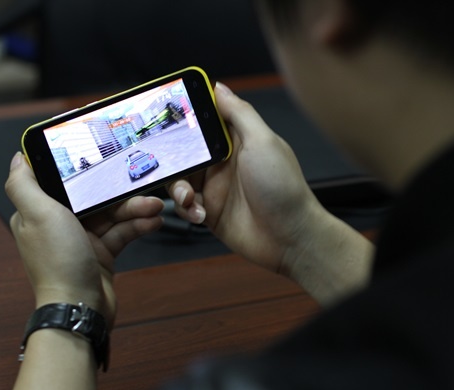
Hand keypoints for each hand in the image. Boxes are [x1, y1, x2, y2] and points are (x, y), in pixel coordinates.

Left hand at [5, 152, 163, 325]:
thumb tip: (18, 158)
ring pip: (111, 214)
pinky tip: (153, 222)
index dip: (84, 170)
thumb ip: (24, 185)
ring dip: (134, 209)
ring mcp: (82, 240)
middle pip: (92, 197)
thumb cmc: (58, 263)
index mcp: (39, 212)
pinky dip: (137, 226)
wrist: (81, 308)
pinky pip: (121, 232)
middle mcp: (59, 224)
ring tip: (154, 207)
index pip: (63, 182)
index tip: (105, 157)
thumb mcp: (37, 215)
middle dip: (118, 192)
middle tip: (140, 184)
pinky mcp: (101, 253)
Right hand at [168, 83, 321, 273]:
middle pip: (183, 152)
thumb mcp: (262, 142)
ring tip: (189, 198)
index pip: (203, 121)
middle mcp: (222, 161)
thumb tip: (219, 87)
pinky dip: (186, 209)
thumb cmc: (283, 187)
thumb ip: (239, 113)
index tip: (163, 117)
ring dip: (178, 188)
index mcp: (236, 140)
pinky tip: (199, 215)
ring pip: (179, 179)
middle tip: (170, 166)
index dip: (183, 118)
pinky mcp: (209, 212)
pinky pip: (185, 205)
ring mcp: (215, 187)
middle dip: (172, 159)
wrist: (289, 238)